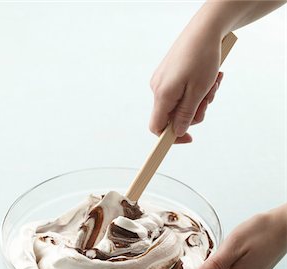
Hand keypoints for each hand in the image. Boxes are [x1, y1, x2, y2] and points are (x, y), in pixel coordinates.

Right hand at [149, 25, 223, 140]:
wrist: (204, 29)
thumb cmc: (202, 58)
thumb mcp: (198, 92)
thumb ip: (185, 115)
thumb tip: (177, 132)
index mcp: (163, 95)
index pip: (157, 127)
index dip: (171, 137)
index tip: (189, 138)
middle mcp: (158, 89)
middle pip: (173, 116)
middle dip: (195, 111)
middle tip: (209, 98)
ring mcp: (163, 81)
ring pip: (181, 103)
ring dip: (200, 99)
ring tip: (212, 83)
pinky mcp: (169, 74)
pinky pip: (182, 91)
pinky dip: (196, 89)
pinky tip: (208, 78)